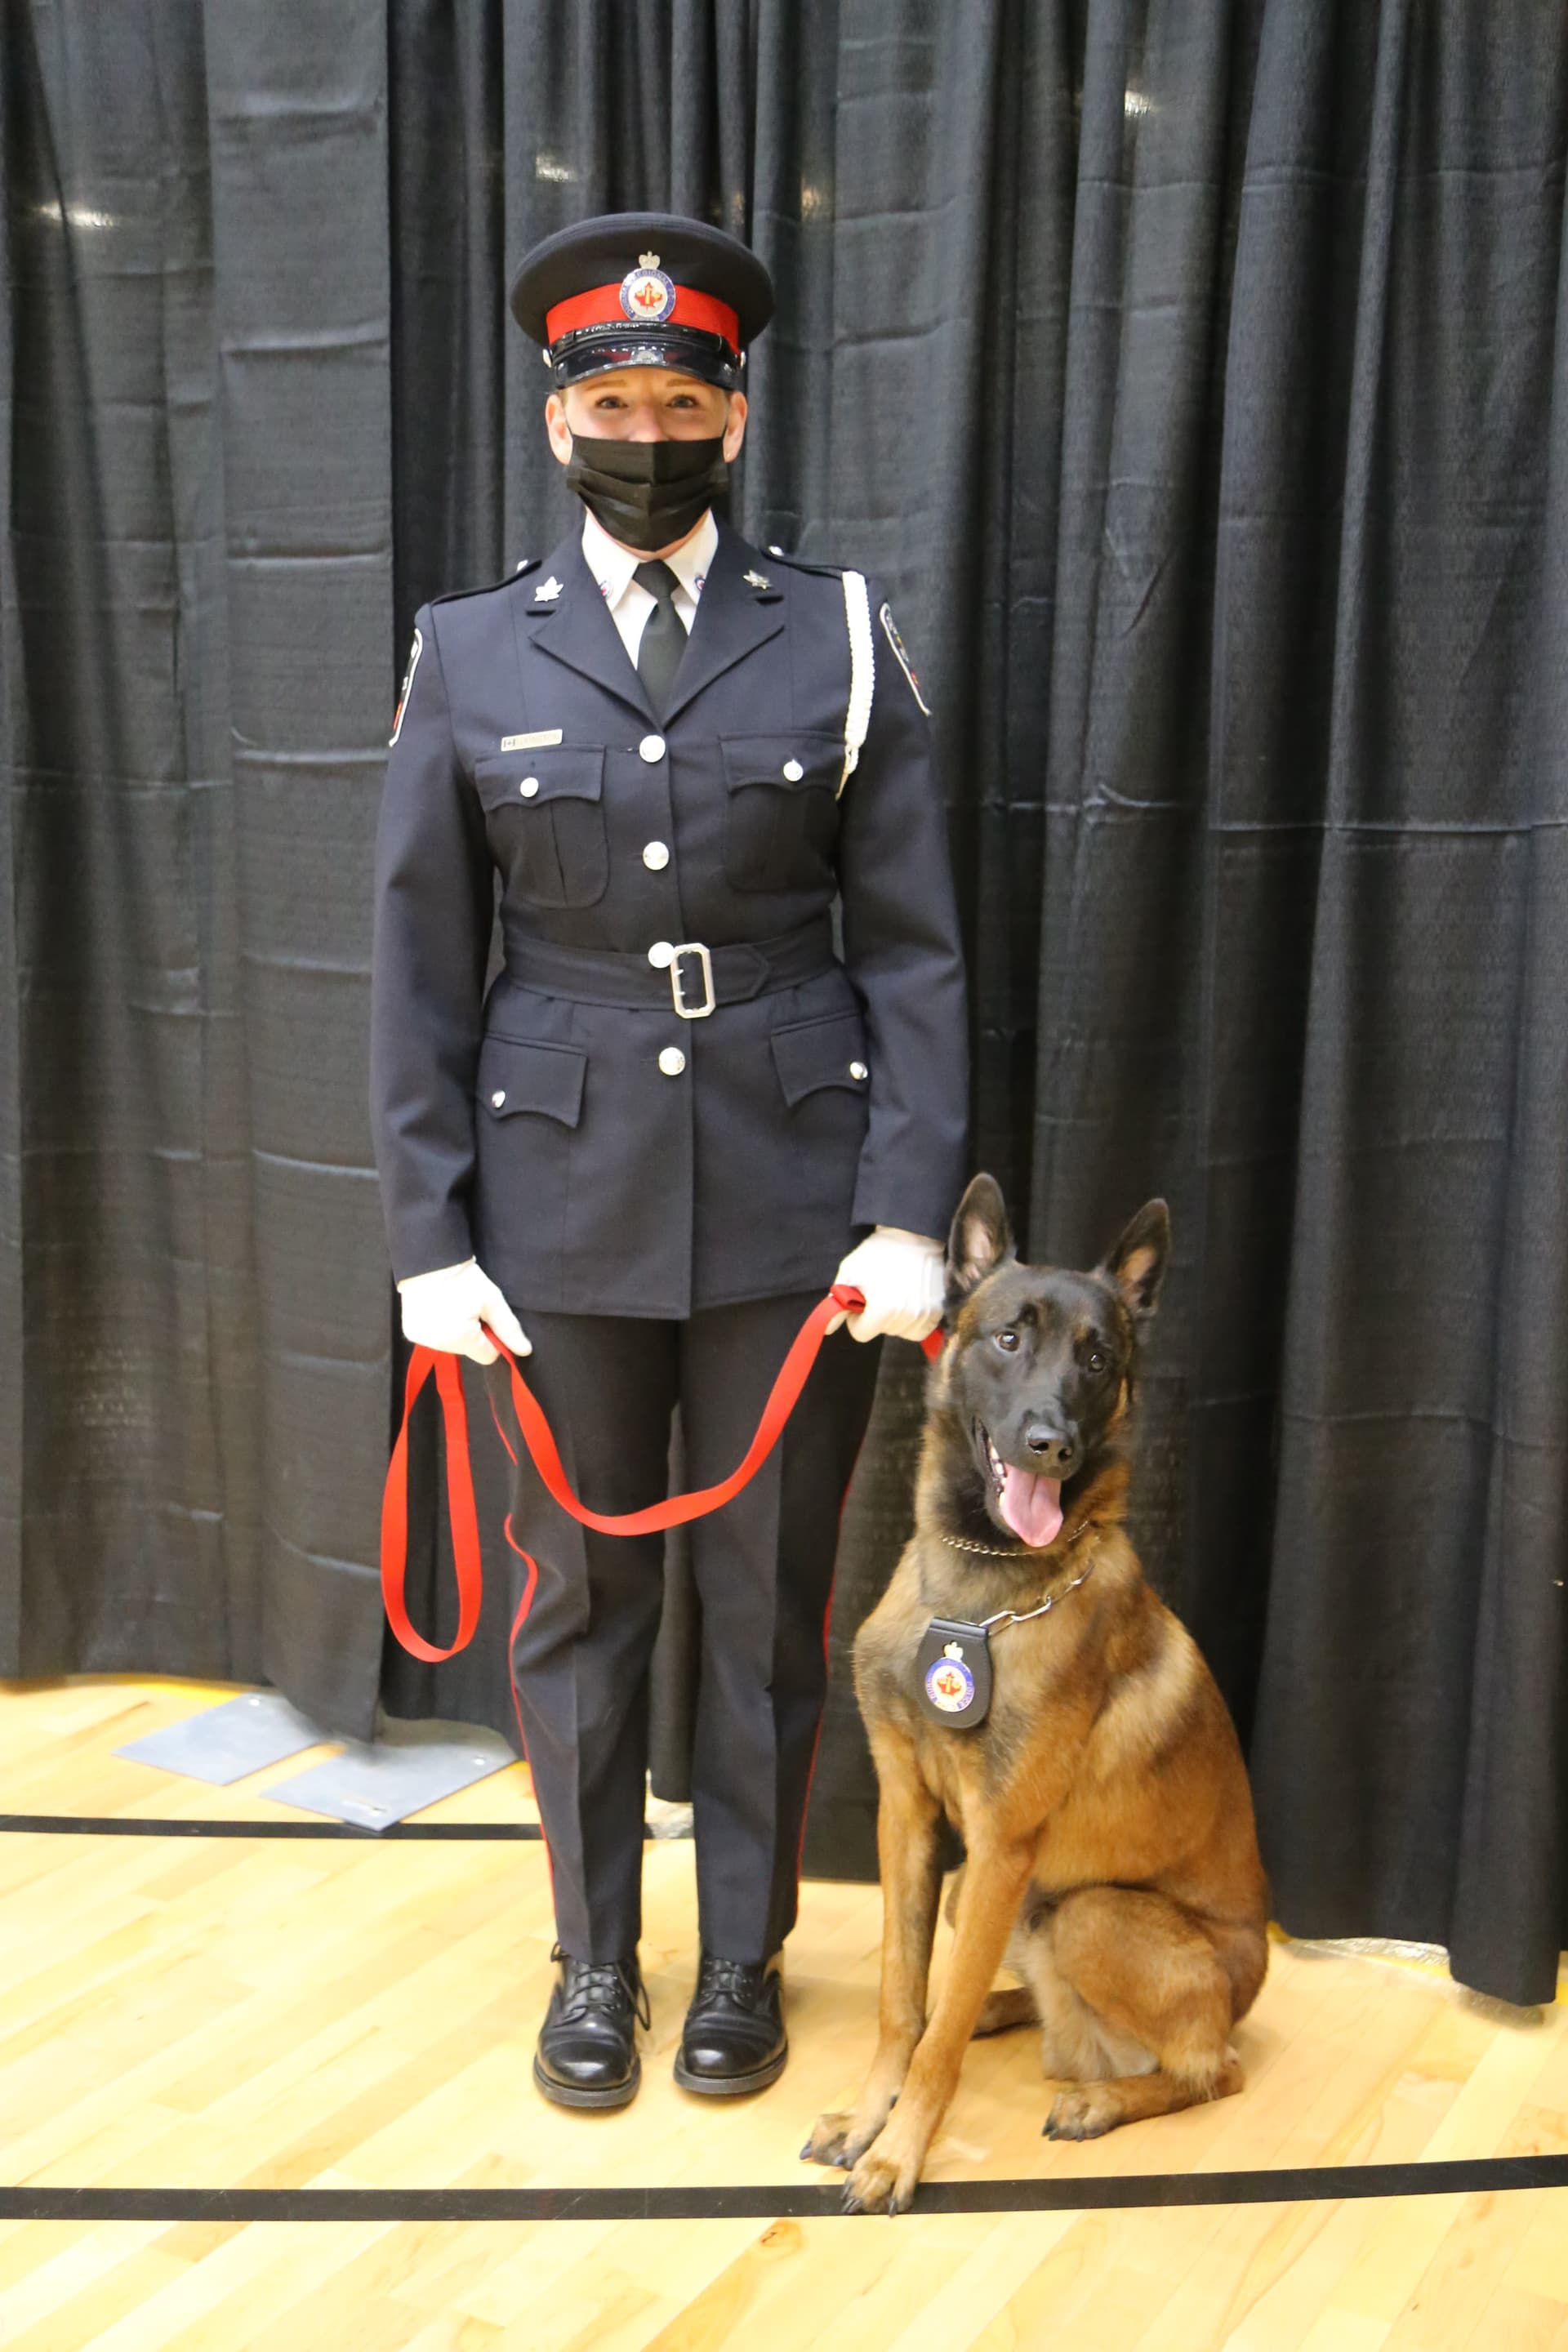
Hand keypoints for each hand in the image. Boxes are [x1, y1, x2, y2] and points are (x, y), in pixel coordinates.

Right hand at [396, 1257, 530, 1364]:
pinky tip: (438, 1308)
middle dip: (472, 1333)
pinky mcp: (410, 1331)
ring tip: (452, 1304)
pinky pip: (433, 1337)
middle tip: (469, 1306)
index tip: (487, 1318)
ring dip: (455, 1330)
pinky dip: (438, 1326)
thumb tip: (525, 1351)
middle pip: (468, 1350)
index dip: (492, 1339)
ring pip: (451, 1343)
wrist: (430, 1260)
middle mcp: (439, 1345)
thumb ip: (508, 1328)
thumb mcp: (492, 1300)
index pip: (487, 1356)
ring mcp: (422, 1339)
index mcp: (461, 1339)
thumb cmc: (465, 1278)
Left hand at [829, 1227, 945, 1341]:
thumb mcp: (850, 1272)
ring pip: (900, 1333)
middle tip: (879, 1292)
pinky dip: (913, 1322)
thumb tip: (826, 1329)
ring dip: (894, 1320)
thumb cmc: (878, 1252)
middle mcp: (906, 1315)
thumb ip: (837, 1303)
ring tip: (895, 1295)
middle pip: (881, 1332)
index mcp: (883, 1308)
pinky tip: (909, 1302)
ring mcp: (925, 1313)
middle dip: (875, 1317)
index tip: (861, 1300)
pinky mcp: (938, 1309)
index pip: (861, 1334)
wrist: (913, 1236)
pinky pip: (920, 1330)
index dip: (856, 1318)